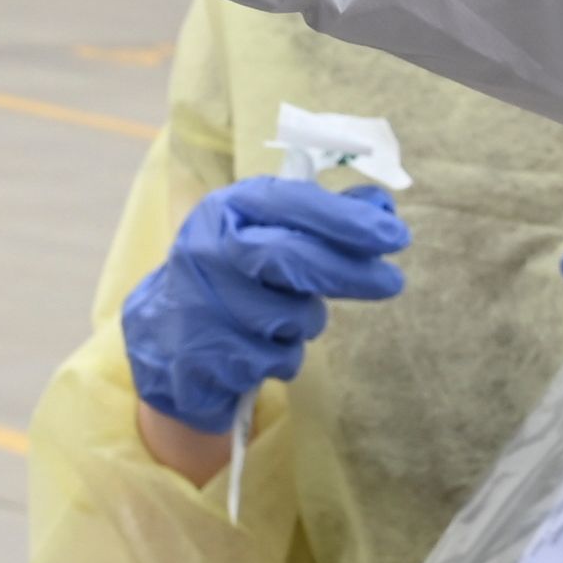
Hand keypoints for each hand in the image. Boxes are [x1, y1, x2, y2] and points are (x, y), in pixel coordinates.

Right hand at [122, 176, 408, 435]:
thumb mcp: (267, 234)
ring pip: (289, 316)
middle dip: (349, 271)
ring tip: (287, 317)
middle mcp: (207, 249)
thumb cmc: (234, 275)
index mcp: (226, 209)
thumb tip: (383, 209)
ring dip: (307, 321)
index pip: (292, 202)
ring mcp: (201, 303)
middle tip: (392, 280)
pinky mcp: (205, 354)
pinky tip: (262, 347)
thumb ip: (322, 220)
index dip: (347, 219)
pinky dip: (285, 356)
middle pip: (291, 257)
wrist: (167, 336)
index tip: (395, 235)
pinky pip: (276, 359)